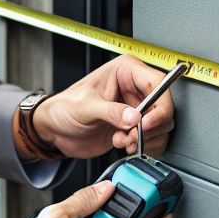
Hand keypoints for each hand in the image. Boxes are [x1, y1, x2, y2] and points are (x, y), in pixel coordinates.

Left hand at [33, 54, 175, 157]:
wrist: (54, 130)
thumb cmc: (63, 108)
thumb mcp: (85, 107)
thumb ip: (110, 111)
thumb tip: (134, 117)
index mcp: (126, 71)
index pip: (158, 83)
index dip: (159, 105)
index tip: (147, 122)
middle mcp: (135, 88)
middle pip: (164, 107)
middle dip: (149, 127)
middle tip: (130, 135)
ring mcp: (136, 108)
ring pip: (161, 126)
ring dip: (144, 139)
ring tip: (121, 140)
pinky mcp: (134, 127)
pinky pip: (153, 139)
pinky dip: (142, 146)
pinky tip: (123, 145)